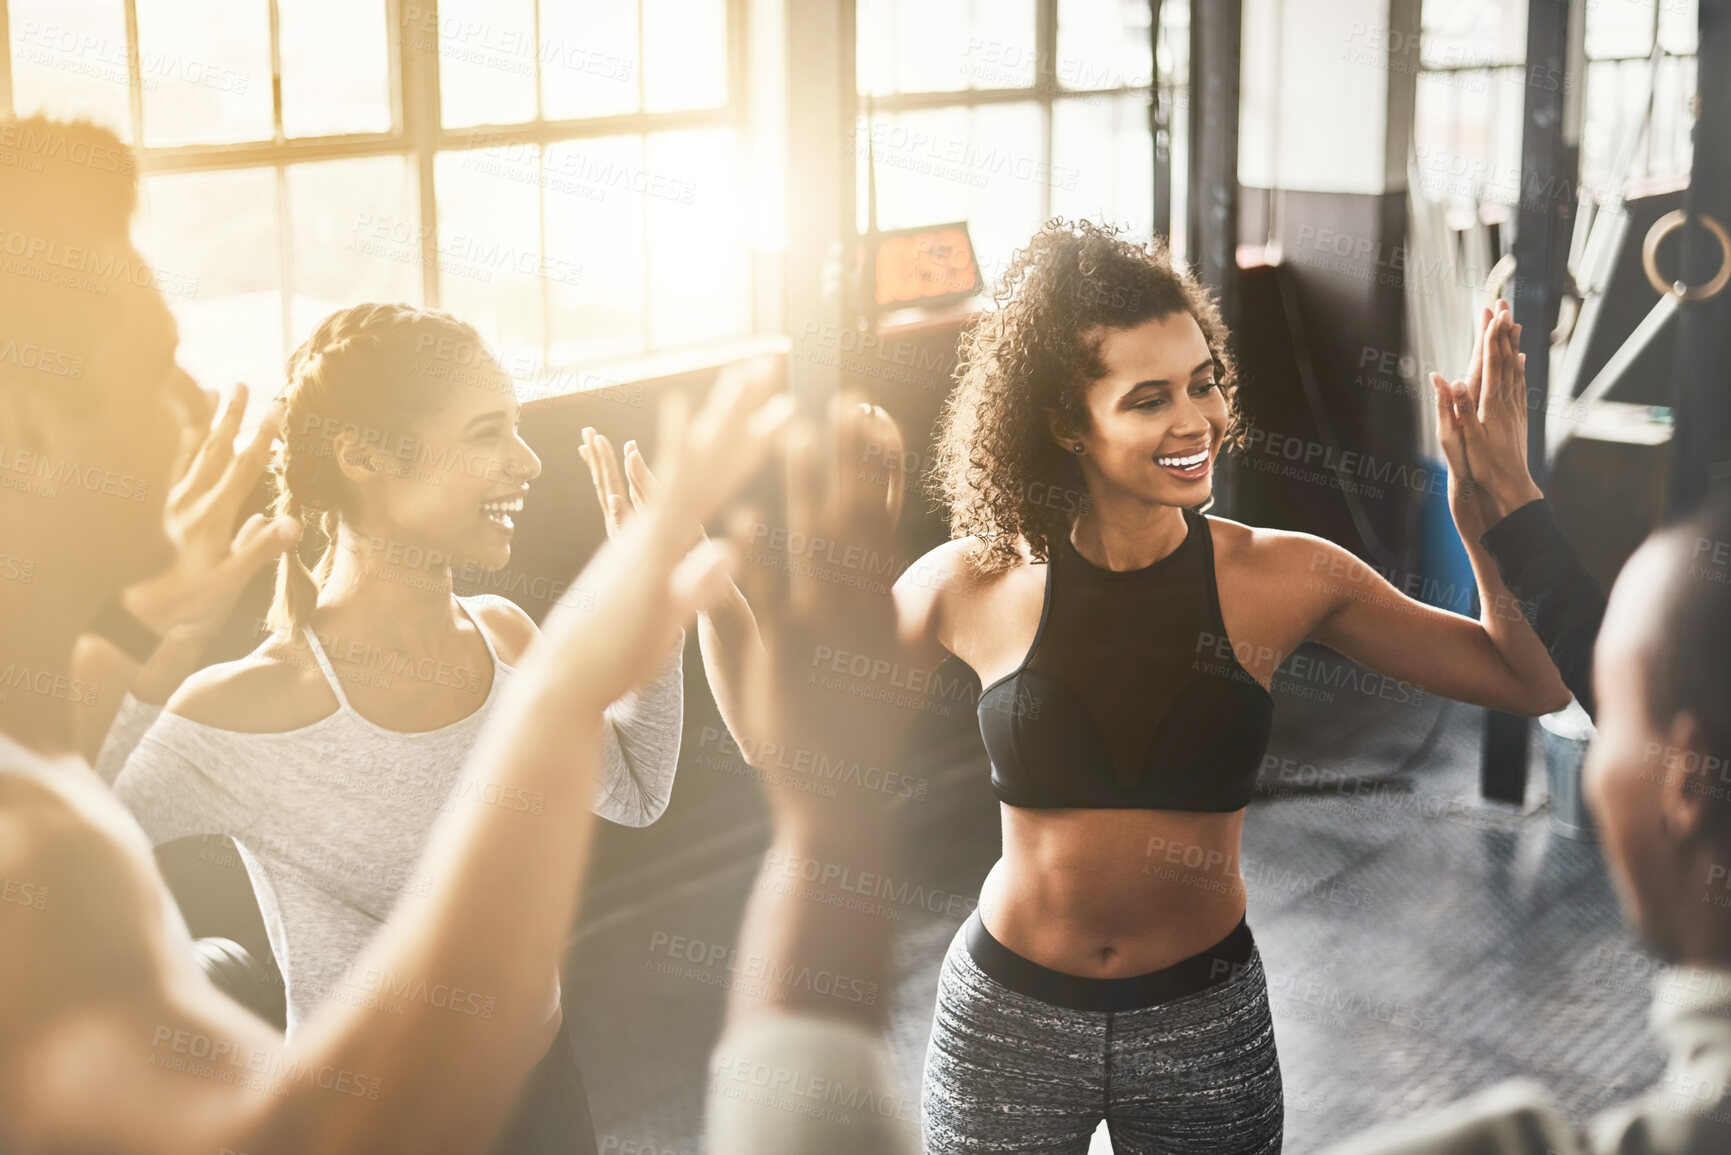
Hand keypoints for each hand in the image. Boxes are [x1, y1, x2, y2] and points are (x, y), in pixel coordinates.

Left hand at [122, 384, 299, 640]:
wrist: (128, 620)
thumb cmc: (184, 606)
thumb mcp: (228, 584)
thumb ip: (258, 550)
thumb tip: (291, 521)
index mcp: (212, 517)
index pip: (244, 468)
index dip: (263, 437)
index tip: (278, 409)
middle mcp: (186, 501)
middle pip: (213, 449)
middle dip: (231, 415)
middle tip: (243, 385)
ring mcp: (162, 502)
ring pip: (184, 450)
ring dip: (200, 420)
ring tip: (209, 392)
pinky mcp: (145, 509)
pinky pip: (159, 464)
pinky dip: (169, 441)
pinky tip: (171, 430)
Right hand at [545, 358, 792, 710]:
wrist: (568, 680)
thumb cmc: (620, 651)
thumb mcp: (675, 611)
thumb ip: (700, 581)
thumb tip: (727, 555)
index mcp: (672, 535)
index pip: (719, 477)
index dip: (749, 437)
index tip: (778, 400)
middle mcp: (660, 525)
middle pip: (706, 454)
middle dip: (737, 405)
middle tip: (766, 356)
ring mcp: (651, 540)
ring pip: (692, 468)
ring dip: (722, 423)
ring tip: (746, 377)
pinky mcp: (645, 566)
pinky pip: (669, 514)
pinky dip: (679, 472)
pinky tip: (689, 425)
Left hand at [730, 397, 916, 826]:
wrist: (840, 798)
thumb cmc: (872, 736)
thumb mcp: (908, 677)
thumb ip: (921, 628)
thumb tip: (942, 590)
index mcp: (880, 604)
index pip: (882, 518)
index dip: (878, 464)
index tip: (873, 414)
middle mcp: (857, 608)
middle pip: (853, 517)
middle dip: (849, 458)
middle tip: (840, 399)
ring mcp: (821, 628)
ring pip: (810, 545)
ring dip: (803, 489)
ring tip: (791, 434)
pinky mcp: (781, 653)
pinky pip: (763, 596)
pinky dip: (751, 558)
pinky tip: (737, 521)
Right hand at [1431, 302, 1542, 525]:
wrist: (1511, 487)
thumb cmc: (1484, 465)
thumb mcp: (1465, 438)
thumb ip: (1459, 407)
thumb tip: (1450, 379)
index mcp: (1492, 403)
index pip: (1492, 362)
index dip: (1493, 337)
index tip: (1495, 313)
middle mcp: (1507, 400)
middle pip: (1506, 358)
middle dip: (1503, 330)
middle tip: (1504, 305)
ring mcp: (1515, 407)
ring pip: (1515, 367)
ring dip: (1512, 343)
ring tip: (1514, 323)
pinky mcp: (1517, 416)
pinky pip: (1519, 383)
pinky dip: (1519, 366)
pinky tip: (1521, 360)